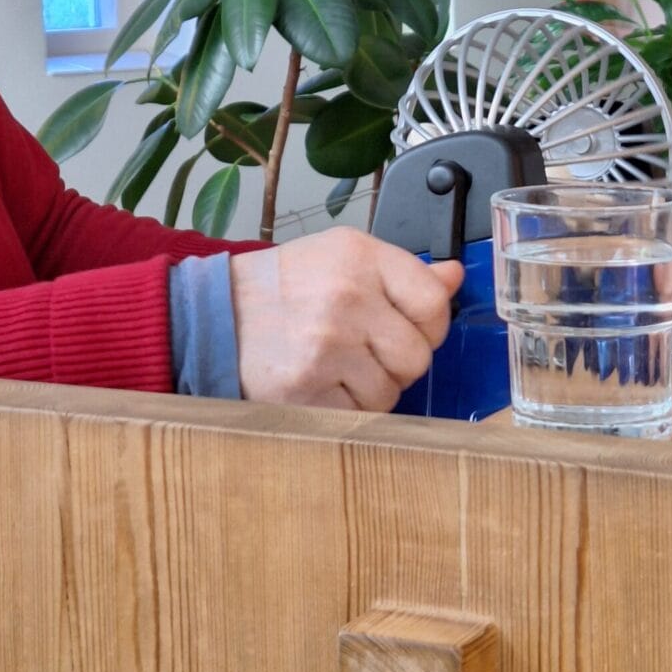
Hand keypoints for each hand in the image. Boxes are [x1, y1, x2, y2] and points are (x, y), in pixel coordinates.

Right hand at [229, 226, 462, 411]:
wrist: (217, 314)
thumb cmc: (285, 286)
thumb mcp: (342, 257)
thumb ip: (402, 272)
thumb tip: (454, 277)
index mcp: (359, 257)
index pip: (433, 302)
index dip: (430, 324)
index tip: (411, 326)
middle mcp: (346, 298)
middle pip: (417, 356)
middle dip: (397, 362)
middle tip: (365, 349)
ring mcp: (326, 346)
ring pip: (390, 392)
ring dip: (371, 388)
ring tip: (337, 365)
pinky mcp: (307, 389)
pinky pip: (358, 415)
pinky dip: (344, 407)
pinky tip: (320, 382)